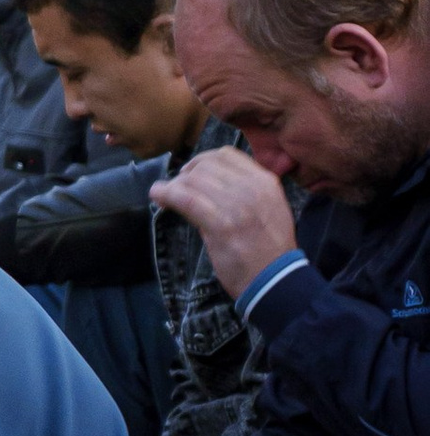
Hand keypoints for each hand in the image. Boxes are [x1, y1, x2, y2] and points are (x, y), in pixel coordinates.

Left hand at [150, 148, 298, 297]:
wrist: (276, 281)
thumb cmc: (269, 248)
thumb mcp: (269, 208)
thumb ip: (245, 190)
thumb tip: (208, 183)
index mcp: (265, 181)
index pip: (226, 155)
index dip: (201, 161)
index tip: (190, 173)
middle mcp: (253, 188)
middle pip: (206, 166)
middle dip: (186, 175)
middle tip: (176, 188)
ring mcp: (238, 205)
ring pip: (193, 180)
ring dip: (173, 186)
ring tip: (165, 195)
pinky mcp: (221, 225)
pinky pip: (186, 199)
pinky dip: (166, 194)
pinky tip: (158, 196)